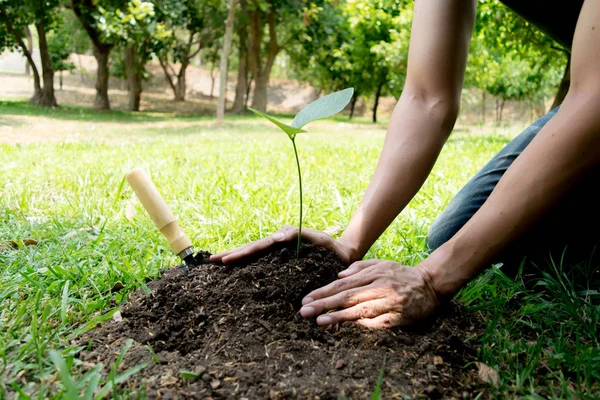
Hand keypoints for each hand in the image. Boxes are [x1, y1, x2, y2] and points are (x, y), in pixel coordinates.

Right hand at [209, 225, 358, 264]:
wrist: (344, 254)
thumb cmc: (333, 248)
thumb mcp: (319, 239)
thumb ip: (299, 236)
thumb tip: (276, 236)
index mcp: (284, 239)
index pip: (258, 246)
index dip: (241, 253)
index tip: (225, 259)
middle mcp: (279, 242)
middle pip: (252, 248)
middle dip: (232, 254)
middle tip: (212, 260)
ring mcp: (279, 250)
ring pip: (254, 253)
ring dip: (236, 256)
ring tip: (218, 261)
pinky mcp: (282, 259)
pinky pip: (262, 259)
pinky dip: (249, 261)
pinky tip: (237, 268)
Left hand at [299, 260, 439, 327]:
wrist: (431, 285)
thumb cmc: (401, 274)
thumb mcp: (382, 264)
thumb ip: (360, 268)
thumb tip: (338, 276)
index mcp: (374, 274)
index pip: (343, 284)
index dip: (324, 292)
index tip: (306, 299)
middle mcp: (380, 287)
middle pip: (347, 297)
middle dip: (324, 304)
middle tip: (304, 311)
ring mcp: (389, 303)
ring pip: (360, 310)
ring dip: (338, 316)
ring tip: (320, 321)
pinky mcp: (398, 318)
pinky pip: (376, 323)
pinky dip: (361, 324)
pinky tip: (346, 326)